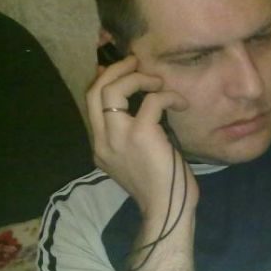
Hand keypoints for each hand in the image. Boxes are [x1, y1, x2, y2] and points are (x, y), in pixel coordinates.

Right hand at [86, 55, 197, 217]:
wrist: (166, 208)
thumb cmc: (158, 186)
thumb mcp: (136, 159)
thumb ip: (130, 136)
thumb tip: (138, 105)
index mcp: (99, 147)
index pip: (90, 104)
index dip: (103, 81)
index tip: (120, 70)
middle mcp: (102, 140)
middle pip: (94, 91)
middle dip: (114, 70)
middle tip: (135, 62)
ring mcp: (119, 136)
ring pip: (113, 89)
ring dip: (137, 78)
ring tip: (157, 82)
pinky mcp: (141, 134)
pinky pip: (151, 100)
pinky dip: (167, 95)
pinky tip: (180, 103)